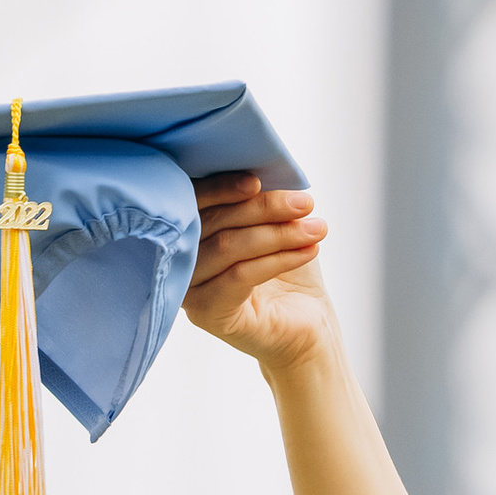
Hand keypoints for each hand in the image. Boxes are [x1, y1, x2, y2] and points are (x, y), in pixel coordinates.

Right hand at [186, 173, 332, 376]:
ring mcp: (189, 290)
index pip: (191, 202)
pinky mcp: (207, 314)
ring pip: (229, 246)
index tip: (257, 181)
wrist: (307, 327)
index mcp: (187, 234)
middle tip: (305, 203)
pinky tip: (309, 250)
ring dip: (278, 232)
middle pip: (214, 222)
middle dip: (264, 208)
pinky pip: (240, 276)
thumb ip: (258, 199)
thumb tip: (261, 167)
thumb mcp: (274, 226)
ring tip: (316, 227)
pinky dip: (279, 258)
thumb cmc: (288, 273)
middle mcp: (179, 261)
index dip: (220, 188)